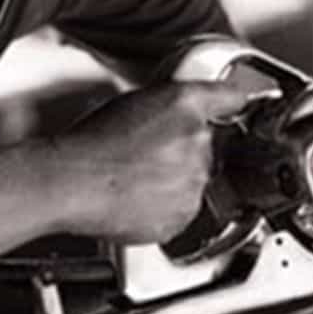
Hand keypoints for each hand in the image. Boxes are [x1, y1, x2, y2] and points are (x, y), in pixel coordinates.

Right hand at [49, 81, 253, 243]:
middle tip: (148, 154)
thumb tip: (182, 113)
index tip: (238, 105)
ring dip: (176, 180)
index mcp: (186, 104)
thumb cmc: (91, 144)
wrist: (73, 183)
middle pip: (208, 146)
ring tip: (137, 178)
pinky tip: (137, 197)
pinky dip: (166, 206)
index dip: (233, 102)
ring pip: (195, 180)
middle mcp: (198, 141)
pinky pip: (183, 210)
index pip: (229, 97)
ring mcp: (194, 181)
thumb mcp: (134, 103)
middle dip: (185, 150)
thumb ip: (170, 106)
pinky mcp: (184, 216)